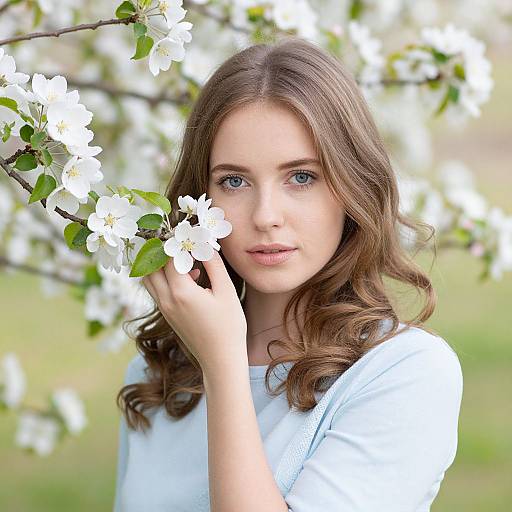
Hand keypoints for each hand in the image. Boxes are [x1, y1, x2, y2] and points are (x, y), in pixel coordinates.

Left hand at [142, 251, 247, 373]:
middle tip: (178, 241)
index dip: (176, 241)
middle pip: (150, 266)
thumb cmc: (228, 327)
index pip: (169, 257)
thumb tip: (205, 245)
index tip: (186, 231)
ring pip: (150, 279)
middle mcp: (167, 300)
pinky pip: (158, 290)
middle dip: (162, 250)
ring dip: (161, 265)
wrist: (220, 359)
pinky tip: (191, 277)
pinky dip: (166, 278)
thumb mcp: (226, 292)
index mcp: (181, 292)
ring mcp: (165, 309)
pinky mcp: (168, 316)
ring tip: (183, 257)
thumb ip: (214, 265)